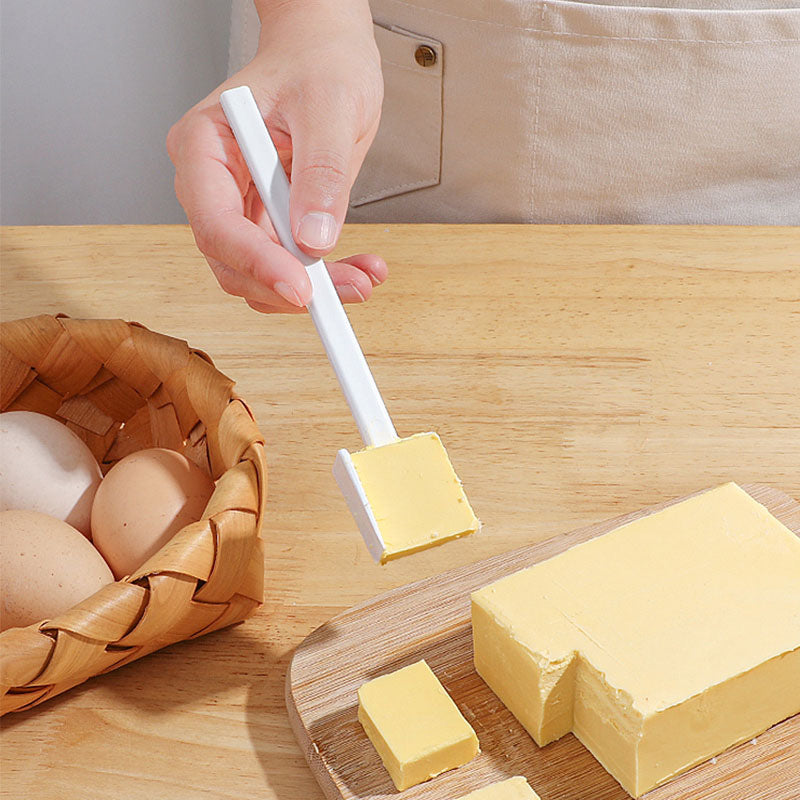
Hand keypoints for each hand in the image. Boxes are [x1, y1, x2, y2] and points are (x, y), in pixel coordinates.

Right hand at [167, 0, 385, 312]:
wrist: (328, 51)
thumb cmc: (318, 60)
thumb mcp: (328, 107)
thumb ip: (321, 174)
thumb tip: (314, 239)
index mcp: (205, 145)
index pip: (216, 222)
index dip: (256, 263)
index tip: (301, 288)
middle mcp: (215, 182)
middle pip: (232, 260)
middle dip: (289, 286)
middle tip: (345, 292)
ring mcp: (241, 204)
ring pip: (262, 272)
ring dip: (313, 288)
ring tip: (363, 277)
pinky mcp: (270, 218)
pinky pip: (289, 263)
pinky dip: (325, 275)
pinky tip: (358, 267)